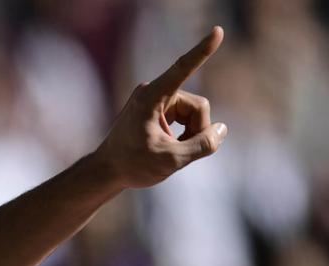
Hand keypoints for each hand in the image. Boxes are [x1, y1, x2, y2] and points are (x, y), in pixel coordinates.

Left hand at [93, 26, 227, 189]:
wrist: (107, 171)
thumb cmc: (132, 165)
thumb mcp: (170, 160)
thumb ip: (201, 145)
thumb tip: (221, 129)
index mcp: (151, 98)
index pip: (182, 69)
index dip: (203, 51)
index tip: (218, 31)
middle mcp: (153, 91)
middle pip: (199, 106)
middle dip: (196, 130)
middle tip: (174, 151)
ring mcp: (157, 98)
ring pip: (196, 112)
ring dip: (191, 134)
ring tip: (169, 149)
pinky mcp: (161, 107)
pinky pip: (188, 116)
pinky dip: (185, 133)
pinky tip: (170, 144)